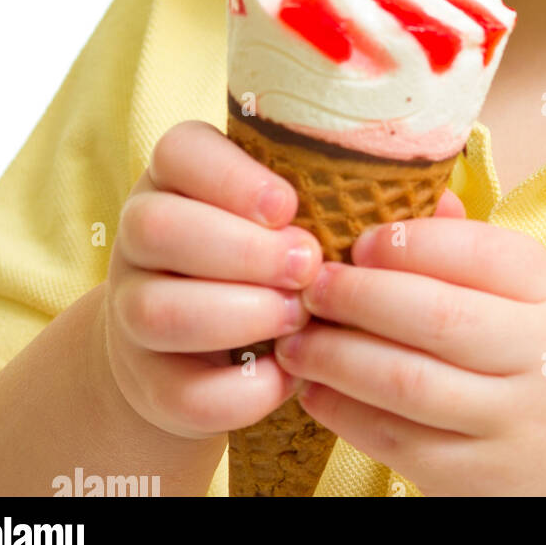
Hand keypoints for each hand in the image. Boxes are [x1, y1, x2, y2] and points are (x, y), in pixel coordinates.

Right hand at [102, 118, 323, 439]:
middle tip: (308, 265)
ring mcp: (130, 312)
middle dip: (244, 250)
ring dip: (241, 315)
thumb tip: (415, 195)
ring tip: (299, 315)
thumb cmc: (273, 253)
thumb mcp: (286, 211)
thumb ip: (329, 193)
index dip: (232, 178)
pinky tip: (287, 371)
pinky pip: (181, 392)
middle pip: (156, 228)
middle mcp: (140, 237)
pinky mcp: (148, 384)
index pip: (176, 152)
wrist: (207, 346)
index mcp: (176, 177)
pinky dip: (245, 390)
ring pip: (156, 311)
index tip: (289, 206)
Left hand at [271, 211, 545, 495]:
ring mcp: (512, 426)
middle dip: (359, 294)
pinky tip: (317, 389)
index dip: (411, 242)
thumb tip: (414, 202)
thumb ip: (483, 253)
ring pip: (406, 383)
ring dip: (337, 356)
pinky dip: (345, 413)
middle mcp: (545, 360)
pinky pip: (397, 442)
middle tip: (312, 283)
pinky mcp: (477, 482)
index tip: (361, 241)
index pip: (484, 252)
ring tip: (298, 338)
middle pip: (436, 315)